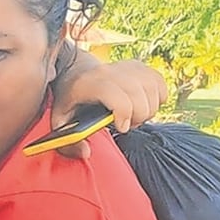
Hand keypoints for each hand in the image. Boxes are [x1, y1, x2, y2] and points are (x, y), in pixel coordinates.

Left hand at [52, 59, 168, 158]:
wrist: (75, 71)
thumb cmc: (69, 100)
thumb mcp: (59, 121)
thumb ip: (68, 142)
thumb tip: (86, 153)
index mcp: (89, 84)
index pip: (117, 96)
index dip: (124, 114)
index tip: (121, 128)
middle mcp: (110, 72)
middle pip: (138, 97)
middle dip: (137, 117)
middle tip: (125, 124)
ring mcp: (126, 67)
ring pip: (153, 90)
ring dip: (148, 109)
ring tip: (133, 115)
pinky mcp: (139, 66)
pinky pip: (159, 83)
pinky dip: (157, 97)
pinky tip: (143, 104)